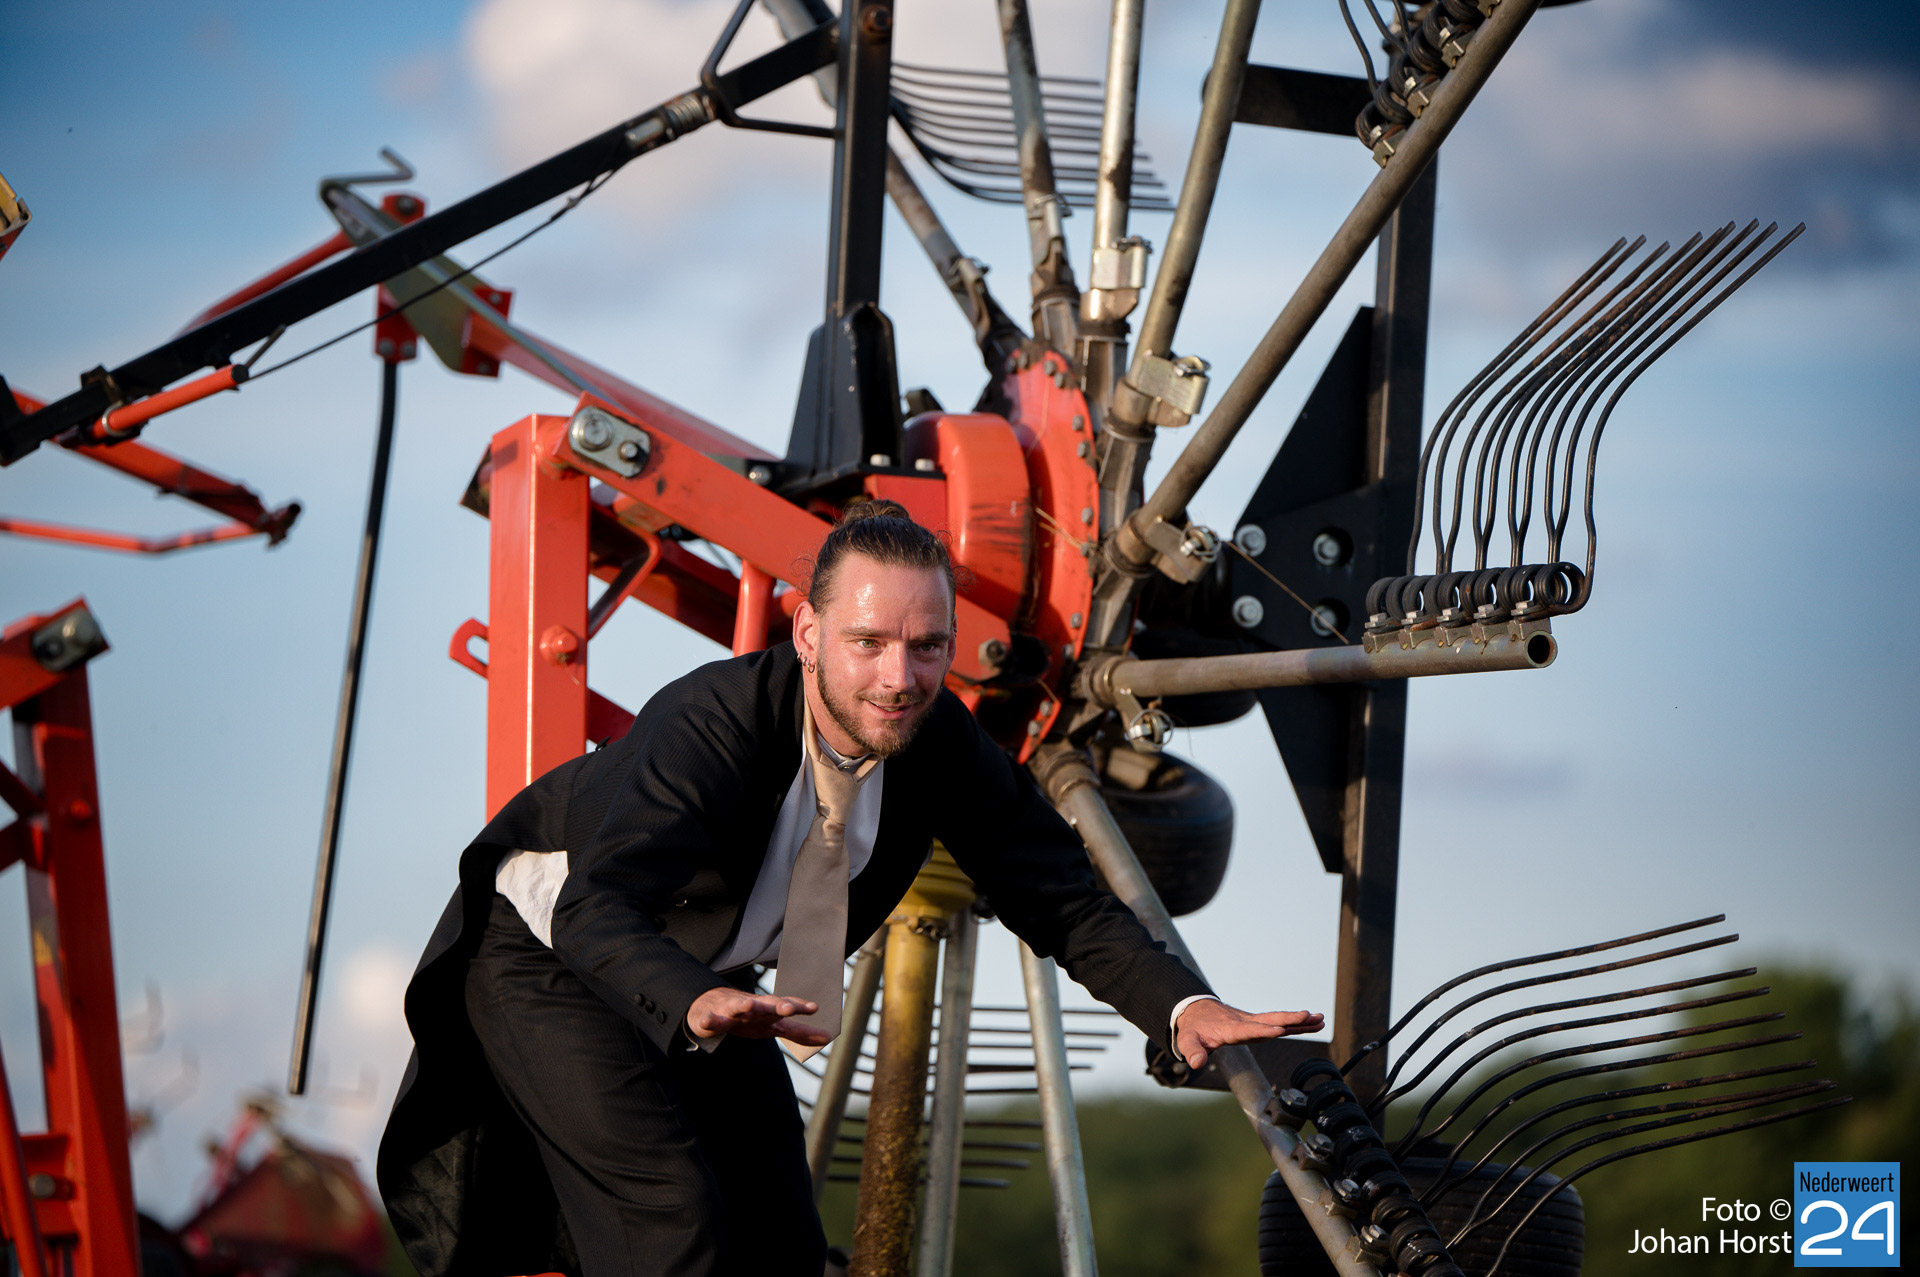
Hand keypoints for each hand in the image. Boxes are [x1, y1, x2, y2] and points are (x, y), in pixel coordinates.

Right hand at [686, 988, 832, 1046]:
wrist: (712, 1006)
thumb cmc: (749, 1018)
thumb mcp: (774, 1026)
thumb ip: (799, 1032)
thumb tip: (827, 1037)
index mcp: (768, 1011)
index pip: (787, 1007)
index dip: (800, 1008)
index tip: (814, 1007)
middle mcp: (752, 1008)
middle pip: (766, 1005)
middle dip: (777, 1006)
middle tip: (788, 1008)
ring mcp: (731, 1011)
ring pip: (737, 1007)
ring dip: (743, 1005)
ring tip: (749, 1005)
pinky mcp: (711, 1017)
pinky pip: (708, 1020)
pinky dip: (707, 1020)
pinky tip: (706, 1021)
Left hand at [1175, 1000, 1323, 1070]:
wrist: (1197, 1012)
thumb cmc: (1193, 1029)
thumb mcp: (1187, 1040)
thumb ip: (1192, 1051)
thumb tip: (1195, 1063)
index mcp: (1229, 1029)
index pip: (1247, 1031)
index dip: (1262, 1031)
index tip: (1279, 1030)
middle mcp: (1244, 1023)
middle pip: (1269, 1020)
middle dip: (1288, 1019)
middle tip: (1307, 1015)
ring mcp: (1252, 1022)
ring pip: (1279, 1020)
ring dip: (1299, 1021)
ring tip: (1320, 1018)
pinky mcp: (1258, 1023)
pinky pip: (1280, 1023)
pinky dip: (1296, 1024)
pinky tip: (1314, 1023)